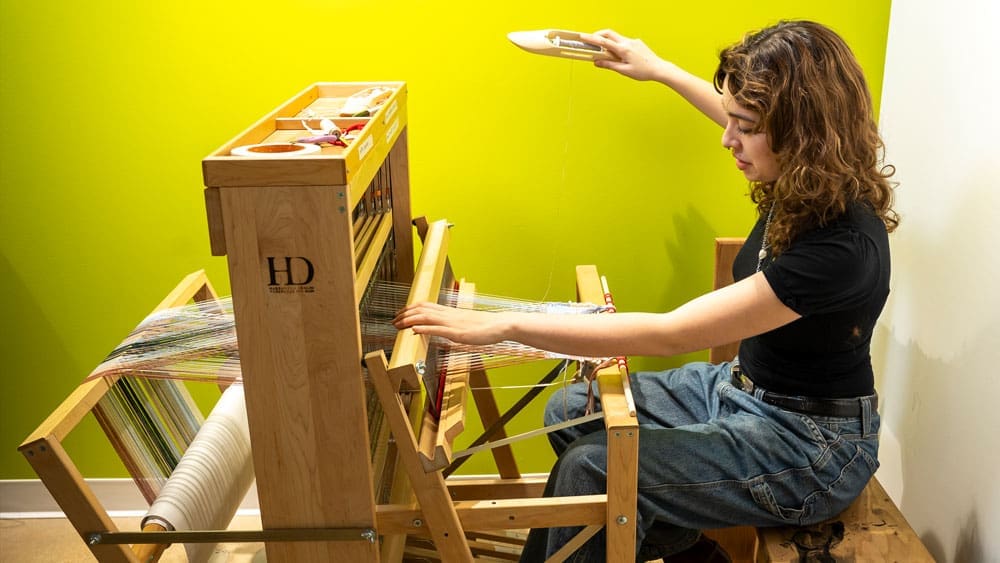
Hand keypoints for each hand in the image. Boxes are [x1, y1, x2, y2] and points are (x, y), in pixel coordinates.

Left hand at [393, 302, 512, 345]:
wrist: (501, 325)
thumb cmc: (487, 326)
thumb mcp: (466, 324)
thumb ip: (453, 325)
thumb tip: (443, 328)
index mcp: (451, 312)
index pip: (426, 305)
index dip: (411, 308)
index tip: (401, 313)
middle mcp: (449, 315)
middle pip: (422, 309)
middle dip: (405, 314)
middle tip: (393, 321)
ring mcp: (453, 323)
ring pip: (426, 317)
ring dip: (409, 320)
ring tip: (398, 325)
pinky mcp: (457, 333)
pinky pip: (437, 329)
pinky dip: (424, 328)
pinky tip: (414, 330)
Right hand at [582, 29, 670, 81]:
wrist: (659, 68)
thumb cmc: (643, 71)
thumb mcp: (624, 71)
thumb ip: (609, 65)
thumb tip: (596, 62)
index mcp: (624, 49)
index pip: (604, 42)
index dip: (592, 39)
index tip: (583, 37)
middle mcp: (628, 42)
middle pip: (609, 34)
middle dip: (598, 35)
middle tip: (591, 41)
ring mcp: (633, 41)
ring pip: (616, 38)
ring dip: (608, 43)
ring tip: (607, 55)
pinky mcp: (637, 43)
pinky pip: (623, 42)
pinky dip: (617, 46)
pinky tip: (620, 57)